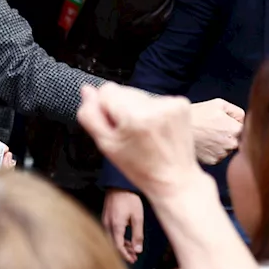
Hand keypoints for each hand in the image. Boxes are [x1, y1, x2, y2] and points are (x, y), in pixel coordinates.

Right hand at [76, 83, 204, 201]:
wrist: (174, 178)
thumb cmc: (139, 167)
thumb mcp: (106, 145)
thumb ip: (90, 115)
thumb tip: (86, 90)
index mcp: (134, 116)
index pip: (106, 90)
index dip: (105, 109)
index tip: (115, 128)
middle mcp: (155, 106)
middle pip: (123, 90)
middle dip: (121, 109)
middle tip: (130, 133)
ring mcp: (171, 103)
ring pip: (138, 94)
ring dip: (136, 109)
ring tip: (143, 133)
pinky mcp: (181, 104)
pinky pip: (154, 99)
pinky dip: (152, 111)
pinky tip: (155, 129)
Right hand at [102, 189, 144, 262]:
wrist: (119, 185)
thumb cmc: (129, 199)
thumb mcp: (138, 217)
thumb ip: (137, 235)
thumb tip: (137, 250)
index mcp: (116, 226)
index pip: (118, 246)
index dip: (125, 255)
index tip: (133, 260)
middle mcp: (107, 225)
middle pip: (113, 244)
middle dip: (123, 253)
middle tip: (133, 258)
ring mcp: (105, 221)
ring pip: (111, 239)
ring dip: (121, 246)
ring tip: (131, 250)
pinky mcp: (105, 218)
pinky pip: (110, 233)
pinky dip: (118, 239)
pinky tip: (126, 240)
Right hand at [190, 99, 244, 164]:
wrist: (175, 128)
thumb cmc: (196, 115)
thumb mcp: (218, 104)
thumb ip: (236, 111)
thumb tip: (244, 120)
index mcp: (236, 130)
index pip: (246, 130)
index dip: (236, 125)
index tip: (226, 123)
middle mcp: (232, 145)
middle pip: (238, 140)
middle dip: (229, 135)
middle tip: (214, 129)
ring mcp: (222, 154)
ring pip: (228, 149)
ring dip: (221, 144)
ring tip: (207, 135)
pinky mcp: (213, 161)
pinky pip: (218, 156)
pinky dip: (212, 151)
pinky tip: (204, 143)